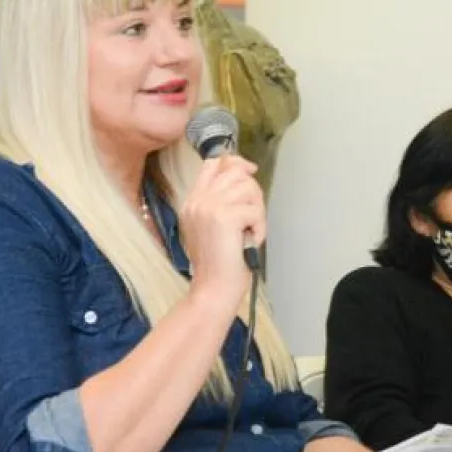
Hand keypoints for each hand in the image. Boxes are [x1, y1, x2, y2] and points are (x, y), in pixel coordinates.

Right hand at [180, 155, 265, 304]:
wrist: (212, 288)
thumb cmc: (218, 264)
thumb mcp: (212, 227)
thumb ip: (220, 202)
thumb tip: (244, 177)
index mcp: (192, 201)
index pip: (213, 165)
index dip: (235, 162)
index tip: (250, 171)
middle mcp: (197, 200)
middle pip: (235, 172)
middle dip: (253, 191)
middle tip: (253, 216)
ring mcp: (209, 207)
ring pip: (248, 188)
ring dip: (257, 211)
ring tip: (250, 231)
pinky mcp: (225, 217)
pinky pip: (255, 209)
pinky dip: (260, 226)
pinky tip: (250, 241)